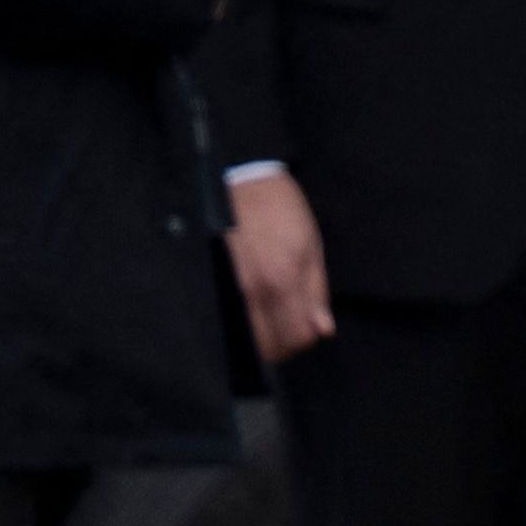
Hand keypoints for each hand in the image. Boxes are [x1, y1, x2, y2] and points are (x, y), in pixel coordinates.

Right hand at [224, 166, 334, 363]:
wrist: (239, 179)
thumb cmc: (279, 210)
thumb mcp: (310, 246)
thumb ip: (315, 293)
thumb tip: (321, 330)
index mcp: (281, 278)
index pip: (295, 338)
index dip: (304, 338)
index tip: (304, 327)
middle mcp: (249, 289)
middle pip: (266, 347)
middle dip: (280, 344)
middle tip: (285, 327)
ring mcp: (223, 287)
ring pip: (241, 341)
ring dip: (257, 341)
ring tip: (265, 321)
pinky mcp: (205, 281)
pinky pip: (220, 321)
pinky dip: (234, 328)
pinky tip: (243, 314)